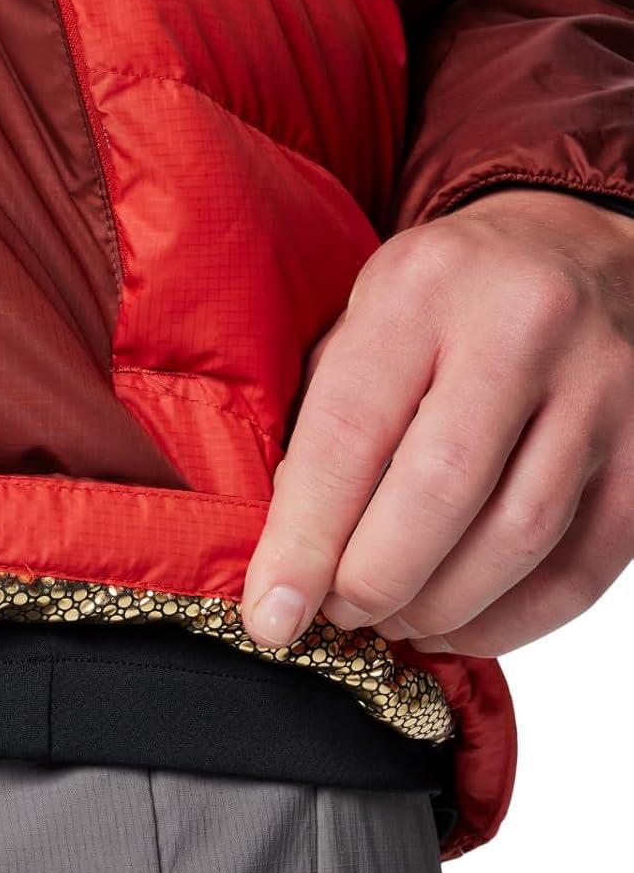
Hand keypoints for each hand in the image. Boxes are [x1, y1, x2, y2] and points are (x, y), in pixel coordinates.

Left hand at [241, 188, 632, 657]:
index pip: (351, 430)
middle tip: (336, 616)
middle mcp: (521, 329)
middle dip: (375, 578)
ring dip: (442, 606)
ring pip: (518, 537)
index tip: (270, 613)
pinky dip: (514, 618)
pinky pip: (583, 567)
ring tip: (391, 622)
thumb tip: (290, 550)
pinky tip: (461, 625)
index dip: (306, 536)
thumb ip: (321, 417)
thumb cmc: (442, 296)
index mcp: (422, 288)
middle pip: (442, 488)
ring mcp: (601, 388)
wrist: (572, 248)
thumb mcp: (362, 314)